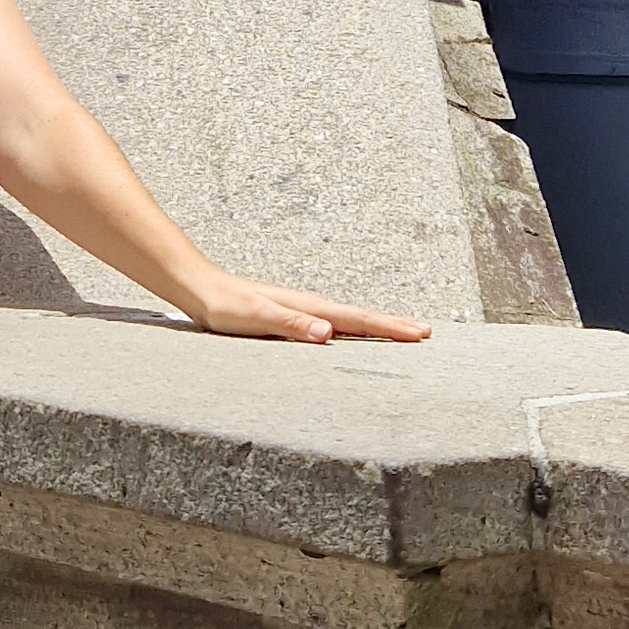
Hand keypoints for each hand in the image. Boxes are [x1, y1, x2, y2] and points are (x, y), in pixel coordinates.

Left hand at [182, 265, 430, 345]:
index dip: (390, 328)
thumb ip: (292, 325)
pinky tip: (353, 337)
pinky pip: (335, 325)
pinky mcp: (294, 319)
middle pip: (361, 317)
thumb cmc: (227, 306)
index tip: (420, 333)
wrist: (202, 291)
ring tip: (402, 334)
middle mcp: (312, 307)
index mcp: (309, 307)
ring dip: (377, 327)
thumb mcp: (258, 317)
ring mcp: (304, 311)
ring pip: (350, 320)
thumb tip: (328, 332)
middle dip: (394, 325)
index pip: (358, 319)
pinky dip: (354, 329)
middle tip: (426, 333)